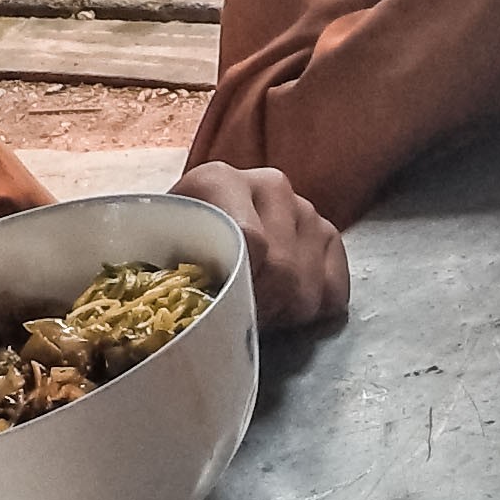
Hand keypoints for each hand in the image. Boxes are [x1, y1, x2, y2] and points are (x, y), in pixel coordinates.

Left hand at [174, 160, 349, 330]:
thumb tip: (208, 315)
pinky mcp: (329, 236)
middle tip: (236, 317)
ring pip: (307, 288)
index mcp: (219, 181)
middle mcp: (271, 186)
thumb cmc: (178, 252)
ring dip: (281, 313)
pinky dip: (311, 311)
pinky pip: (334, 292)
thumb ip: (179, 275)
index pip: (250, 242)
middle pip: (282, 270)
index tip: (218, 306)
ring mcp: (305, 209)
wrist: (196, 239)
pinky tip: (283, 306)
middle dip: (260, 307)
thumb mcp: (166, 258)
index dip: (237, 288)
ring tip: (255, 310)